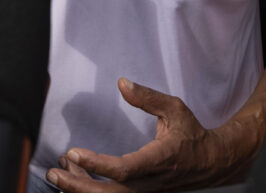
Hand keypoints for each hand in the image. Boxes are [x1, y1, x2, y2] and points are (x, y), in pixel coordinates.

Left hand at [46, 79, 245, 192]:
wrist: (211, 163)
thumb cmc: (191, 134)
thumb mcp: (174, 109)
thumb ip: (148, 98)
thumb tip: (122, 84)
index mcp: (158, 160)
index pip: (124, 170)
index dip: (97, 165)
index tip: (74, 153)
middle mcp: (149, 182)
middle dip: (78, 186)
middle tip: (54, 173)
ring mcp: (144, 192)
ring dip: (80, 188)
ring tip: (59, 171)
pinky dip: (91, 189)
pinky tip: (77, 173)